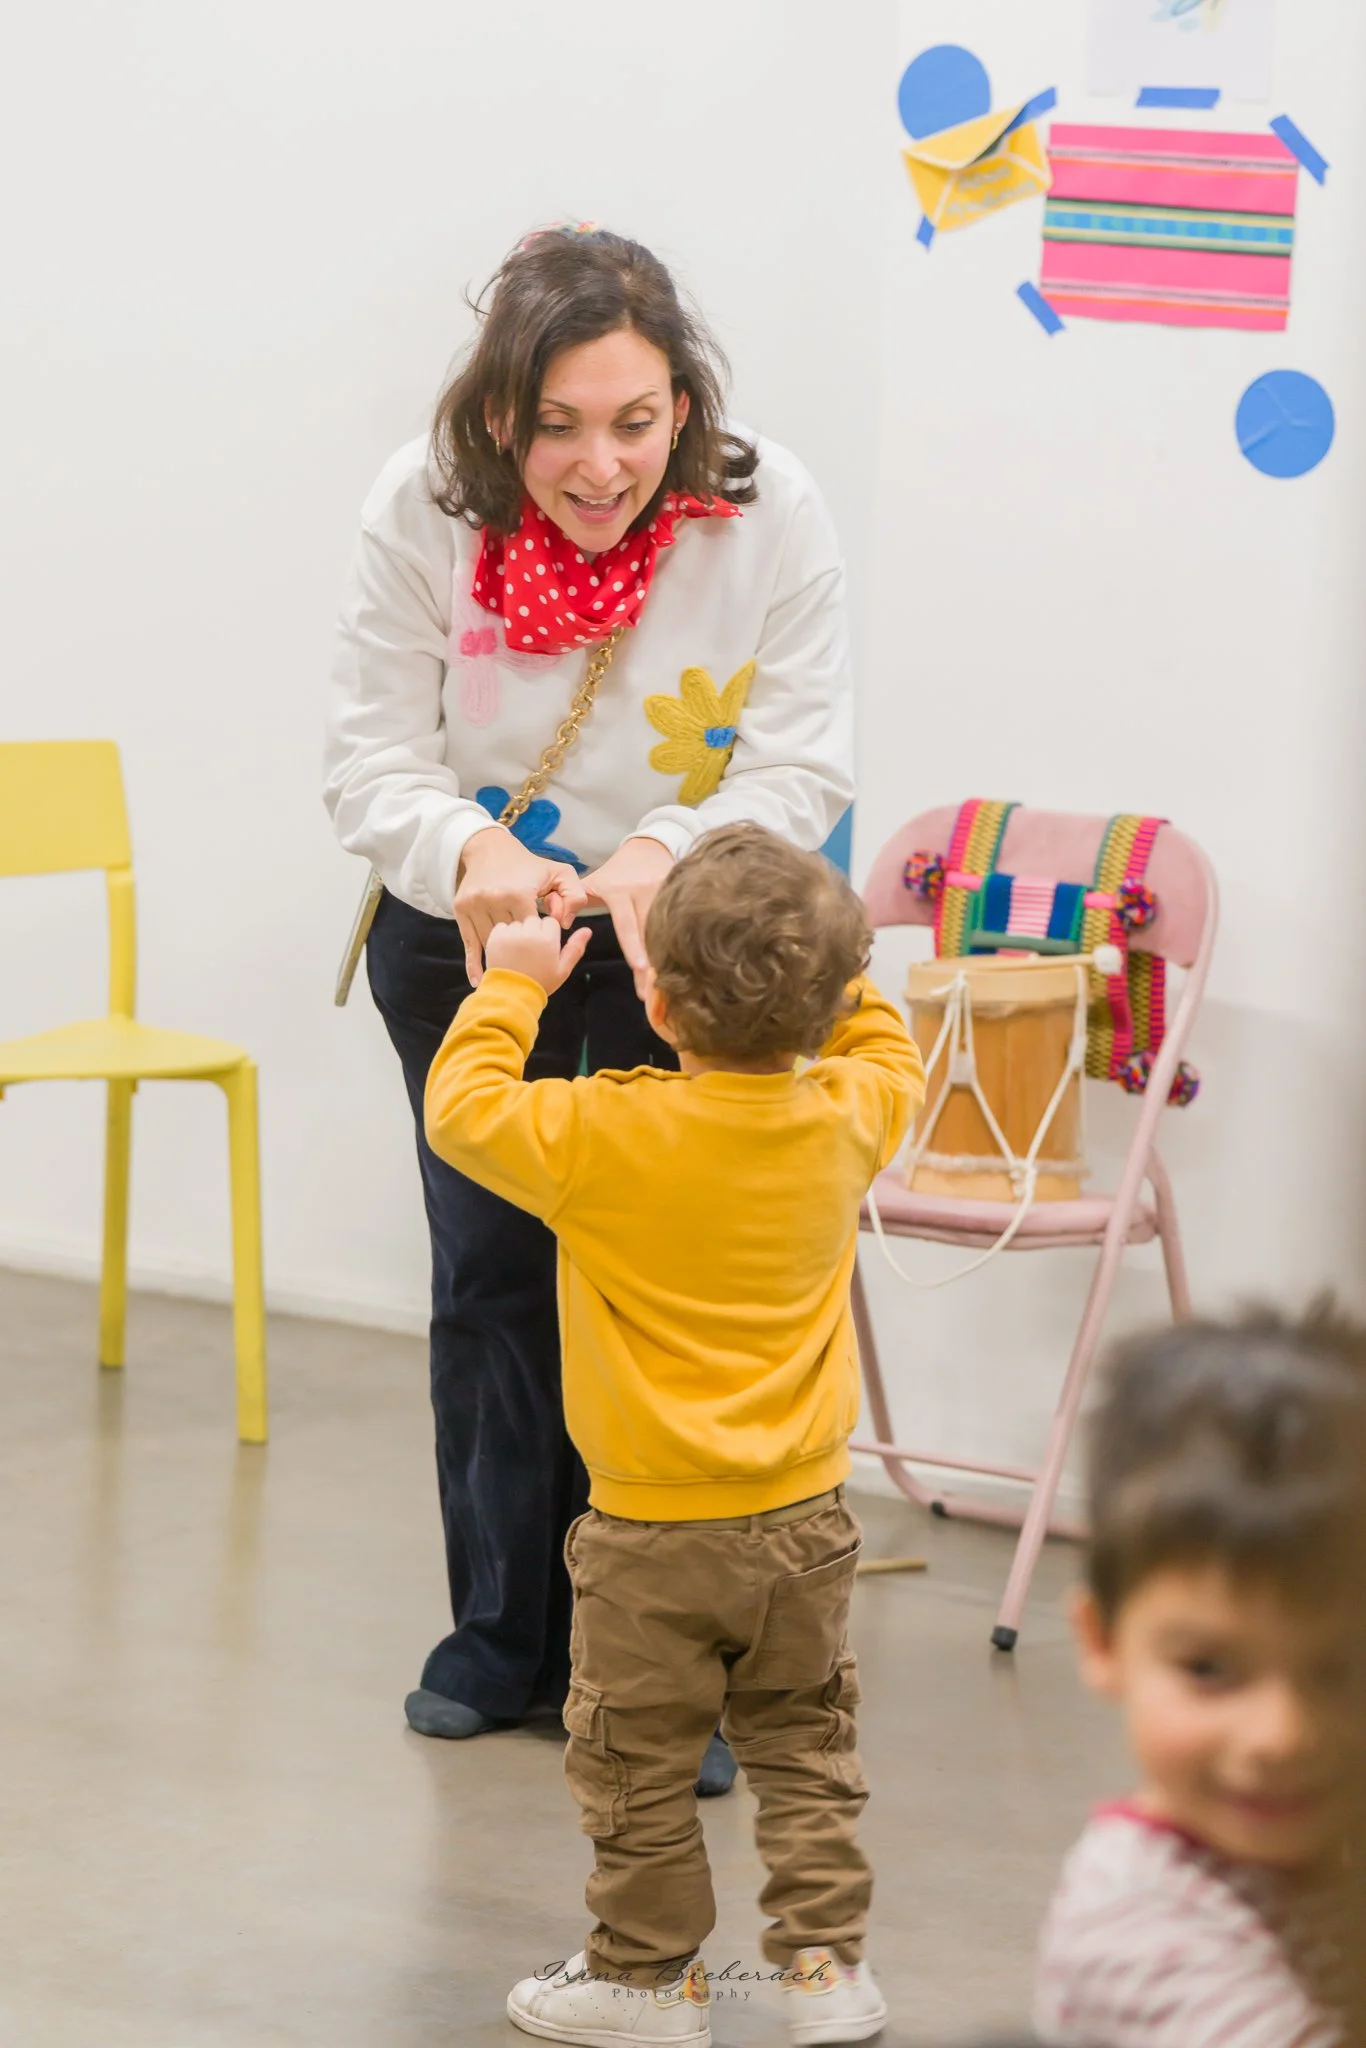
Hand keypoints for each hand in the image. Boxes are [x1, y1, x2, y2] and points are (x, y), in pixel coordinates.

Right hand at [455, 827, 588, 984]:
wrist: (488, 848)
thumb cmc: (528, 864)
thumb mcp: (559, 873)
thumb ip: (575, 896)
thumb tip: (564, 924)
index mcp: (518, 893)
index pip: (533, 930)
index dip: (541, 935)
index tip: (543, 936)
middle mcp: (493, 898)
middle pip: (512, 938)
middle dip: (521, 944)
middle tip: (527, 950)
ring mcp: (474, 905)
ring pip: (492, 942)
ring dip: (502, 952)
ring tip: (512, 965)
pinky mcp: (460, 909)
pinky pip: (469, 942)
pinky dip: (474, 964)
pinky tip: (479, 980)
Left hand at [483, 914, 590, 995]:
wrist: (511, 994)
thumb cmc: (540, 982)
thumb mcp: (563, 970)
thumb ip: (575, 948)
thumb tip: (587, 930)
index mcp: (548, 939)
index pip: (550, 922)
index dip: (548, 935)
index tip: (544, 949)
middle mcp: (530, 933)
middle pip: (534, 920)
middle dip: (533, 932)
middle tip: (530, 952)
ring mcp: (511, 935)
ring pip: (518, 923)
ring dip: (518, 933)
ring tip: (518, 953)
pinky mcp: (495, 937)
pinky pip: (502, 926)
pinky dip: (504, 935)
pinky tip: (507, 950)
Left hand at [581, 837, 674, 997]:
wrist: (648, 848)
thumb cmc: (617, 870)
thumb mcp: (594, 881)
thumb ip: (576, 901)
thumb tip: (563, 923)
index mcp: (620, 892)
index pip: (626, 924)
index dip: (633, 946)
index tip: (639, 967)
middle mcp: (644, 893)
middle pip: (650, 933)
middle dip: (651, 964)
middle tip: (651, 992)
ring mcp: (664, 894)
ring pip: (665, 931)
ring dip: (664, 959)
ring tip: (661, 986)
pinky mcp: (678, 896)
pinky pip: (676, 925)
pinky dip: (675, 946)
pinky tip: (676, 967)